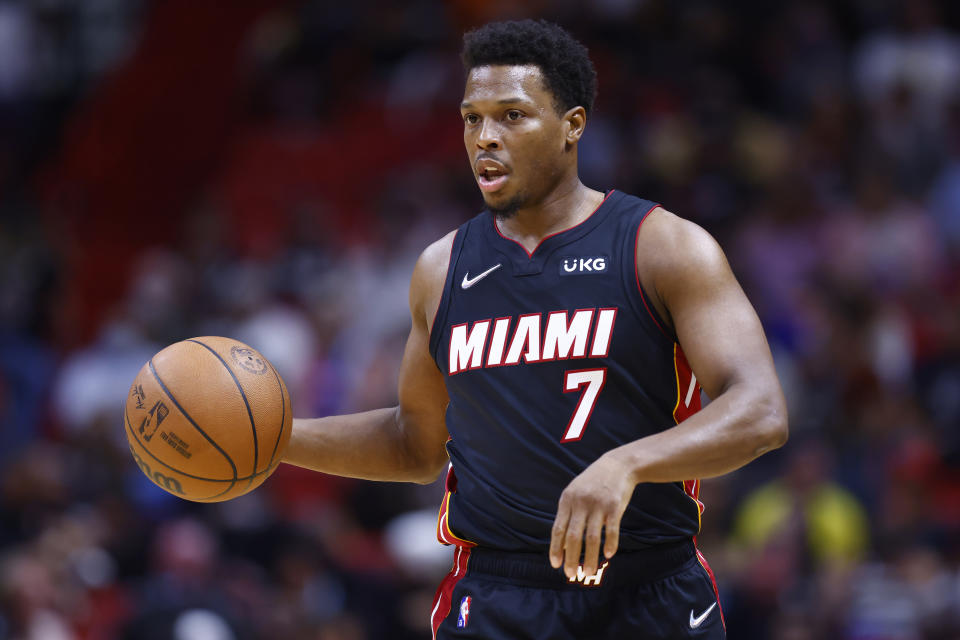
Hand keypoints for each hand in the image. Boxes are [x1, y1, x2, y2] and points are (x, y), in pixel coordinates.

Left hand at [549, 452, 636, 578]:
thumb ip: (568, 516)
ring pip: (592, 537)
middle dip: (570, 558)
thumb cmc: (593, 483)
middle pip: (573, 536)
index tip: (555, 564)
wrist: (617, 465)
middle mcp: (581, 502)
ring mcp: (598, 504)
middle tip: (570, 575)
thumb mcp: (575, 493)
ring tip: (588, 572)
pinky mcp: (615, 506)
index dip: (556, 548)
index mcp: (567, 500)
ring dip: (589, 557)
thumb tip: (561, 545)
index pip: (558, 528)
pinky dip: (610, 544)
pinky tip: (608, 555)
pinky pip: (611, 530)